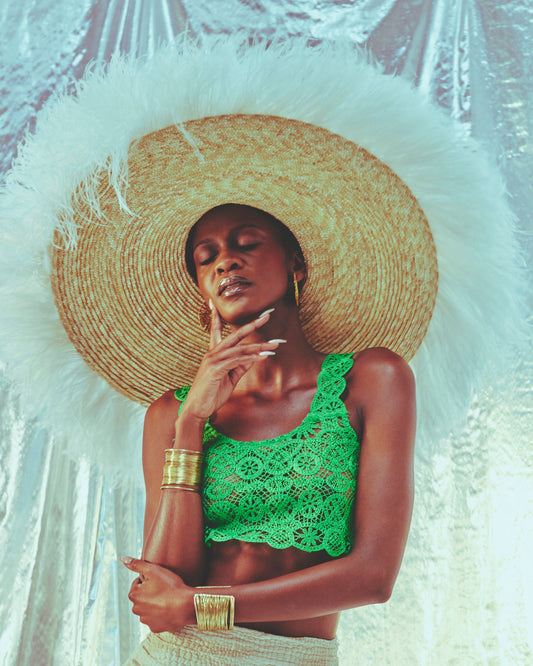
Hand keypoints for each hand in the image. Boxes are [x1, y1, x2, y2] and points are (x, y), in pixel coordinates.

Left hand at [121, 557, 193, 632]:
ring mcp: (146, 620)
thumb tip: (123, 559)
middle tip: (163, 588)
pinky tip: (169, 609)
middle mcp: (137, 609)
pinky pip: (156, 619)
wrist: (185, 606)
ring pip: (148, 608)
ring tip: (167, 598)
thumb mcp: (153, 570)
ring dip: (155, 604)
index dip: (149, 579)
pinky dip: (161, 614)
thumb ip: (136, 564)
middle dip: (150, 592)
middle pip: (142, 596)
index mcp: (134, 595)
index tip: (159, 580)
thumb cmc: (170, 587)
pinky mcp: (155, 628)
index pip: (138, 583)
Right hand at [180, 304, 281, 421]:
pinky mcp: (216, 369)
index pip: (217, 330)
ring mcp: (213, 360)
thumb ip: (240, 366)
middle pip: (235, 335)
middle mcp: (213, 353)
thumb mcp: (229, 378)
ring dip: (259, 347)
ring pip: (240, 348)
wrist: (197, 409)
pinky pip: (237, 360)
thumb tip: (254, 357)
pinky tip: (262, 357)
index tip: (216, 304)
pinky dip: (251, 358)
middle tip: (267, 315)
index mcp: (214, 354)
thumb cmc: (211, 394)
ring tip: (275, 345)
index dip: (218, 317)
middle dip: (252, 324)